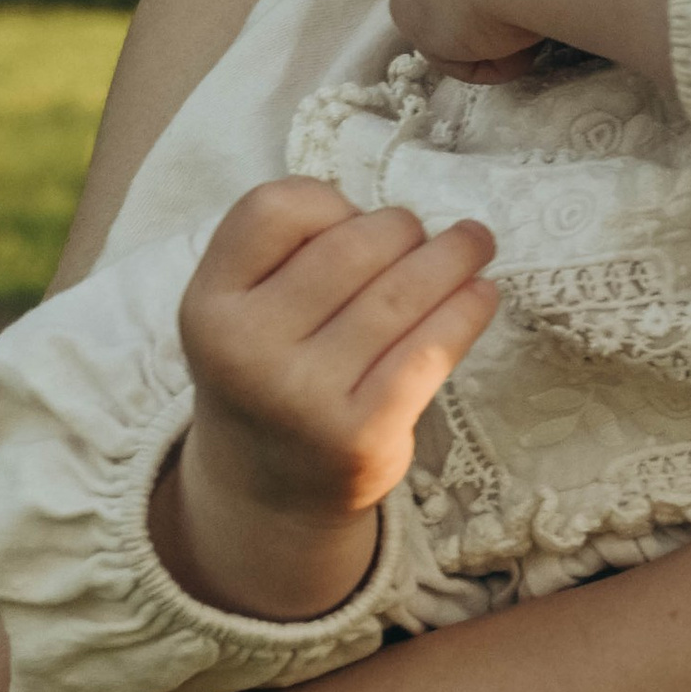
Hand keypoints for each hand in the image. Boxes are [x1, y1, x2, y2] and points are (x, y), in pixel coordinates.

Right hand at [156, 177, 497, 619]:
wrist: (267, 489)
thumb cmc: (272, 367)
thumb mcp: (244, 307)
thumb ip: (292, 253)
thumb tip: (399, 223)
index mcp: (208, 303)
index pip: (273, 209)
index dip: (327, 202)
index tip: (353, 218)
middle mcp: (246, 348)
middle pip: (351, 246)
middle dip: (403, 229)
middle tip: (427, 234)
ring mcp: (302, 395)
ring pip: (400, 293)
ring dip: (452, 258)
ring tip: (476, 243)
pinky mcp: (360, 435)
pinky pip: (428, 351)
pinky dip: (465, 312)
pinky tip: (482, 294)